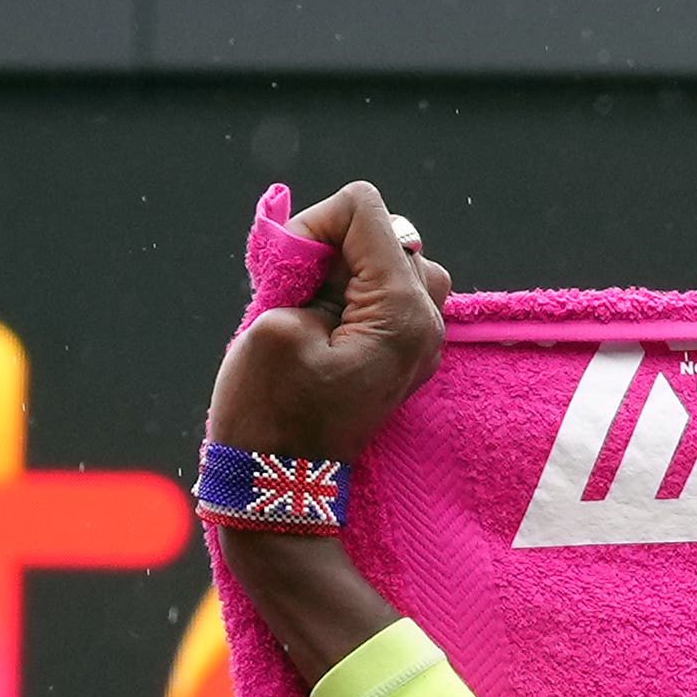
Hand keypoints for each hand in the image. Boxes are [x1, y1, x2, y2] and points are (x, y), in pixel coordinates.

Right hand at [215, 176, 453, 463]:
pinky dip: (353, 294)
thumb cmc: (268, 412)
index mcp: (404, 313)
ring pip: (390, 262)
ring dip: (345, 271)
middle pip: (385, 233)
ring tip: (313, 311)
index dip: (314, 225)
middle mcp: (428, 325)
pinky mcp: (405, 355)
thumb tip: (324, 252)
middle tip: (300, 296)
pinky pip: (387, 295)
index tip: (290, 271)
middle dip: (334, 249)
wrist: (281, 486)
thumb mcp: (275, 323)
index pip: (365, 210)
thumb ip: (306, 270)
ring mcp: (422, 343)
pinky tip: (324, 327)